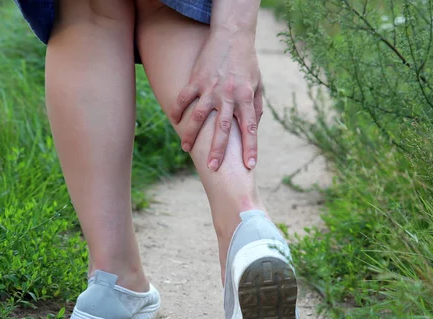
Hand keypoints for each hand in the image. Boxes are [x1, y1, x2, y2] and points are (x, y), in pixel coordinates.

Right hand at [170, 30, 262, 170]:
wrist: (233, 36)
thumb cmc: (247, 63)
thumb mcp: (258, 85)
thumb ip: (256, 107)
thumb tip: (253, 128)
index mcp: (246, 98)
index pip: (250, 128)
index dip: (250, 147)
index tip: (249, 165)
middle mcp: (228, 95)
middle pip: (222, 128)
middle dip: (218, 149)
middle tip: (213, 167)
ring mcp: (210, 88)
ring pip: (198, 116)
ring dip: (191, 134)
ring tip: (186, 148)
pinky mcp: (197, 79)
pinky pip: (184, 98)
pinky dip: (177, 110)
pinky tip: (174, 121)